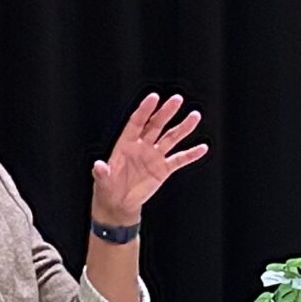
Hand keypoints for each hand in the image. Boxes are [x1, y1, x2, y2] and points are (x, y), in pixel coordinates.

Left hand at [90, 92, 208, 227]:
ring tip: (194, 116)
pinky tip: (202, 147)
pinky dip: (191, 154)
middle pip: (156, 125)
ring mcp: (154, 156)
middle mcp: (142, 146)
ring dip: (183, 128)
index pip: (137, 122)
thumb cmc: (107, 189)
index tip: (154, 97)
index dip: (145, 110)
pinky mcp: (163, 169)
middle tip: (177, 99)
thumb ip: (102, 173)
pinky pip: (179, 159)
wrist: (119, 204)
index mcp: (126, 144)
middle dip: (166, 112)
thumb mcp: (102, 181)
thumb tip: (98, 166)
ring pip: (170, 138)